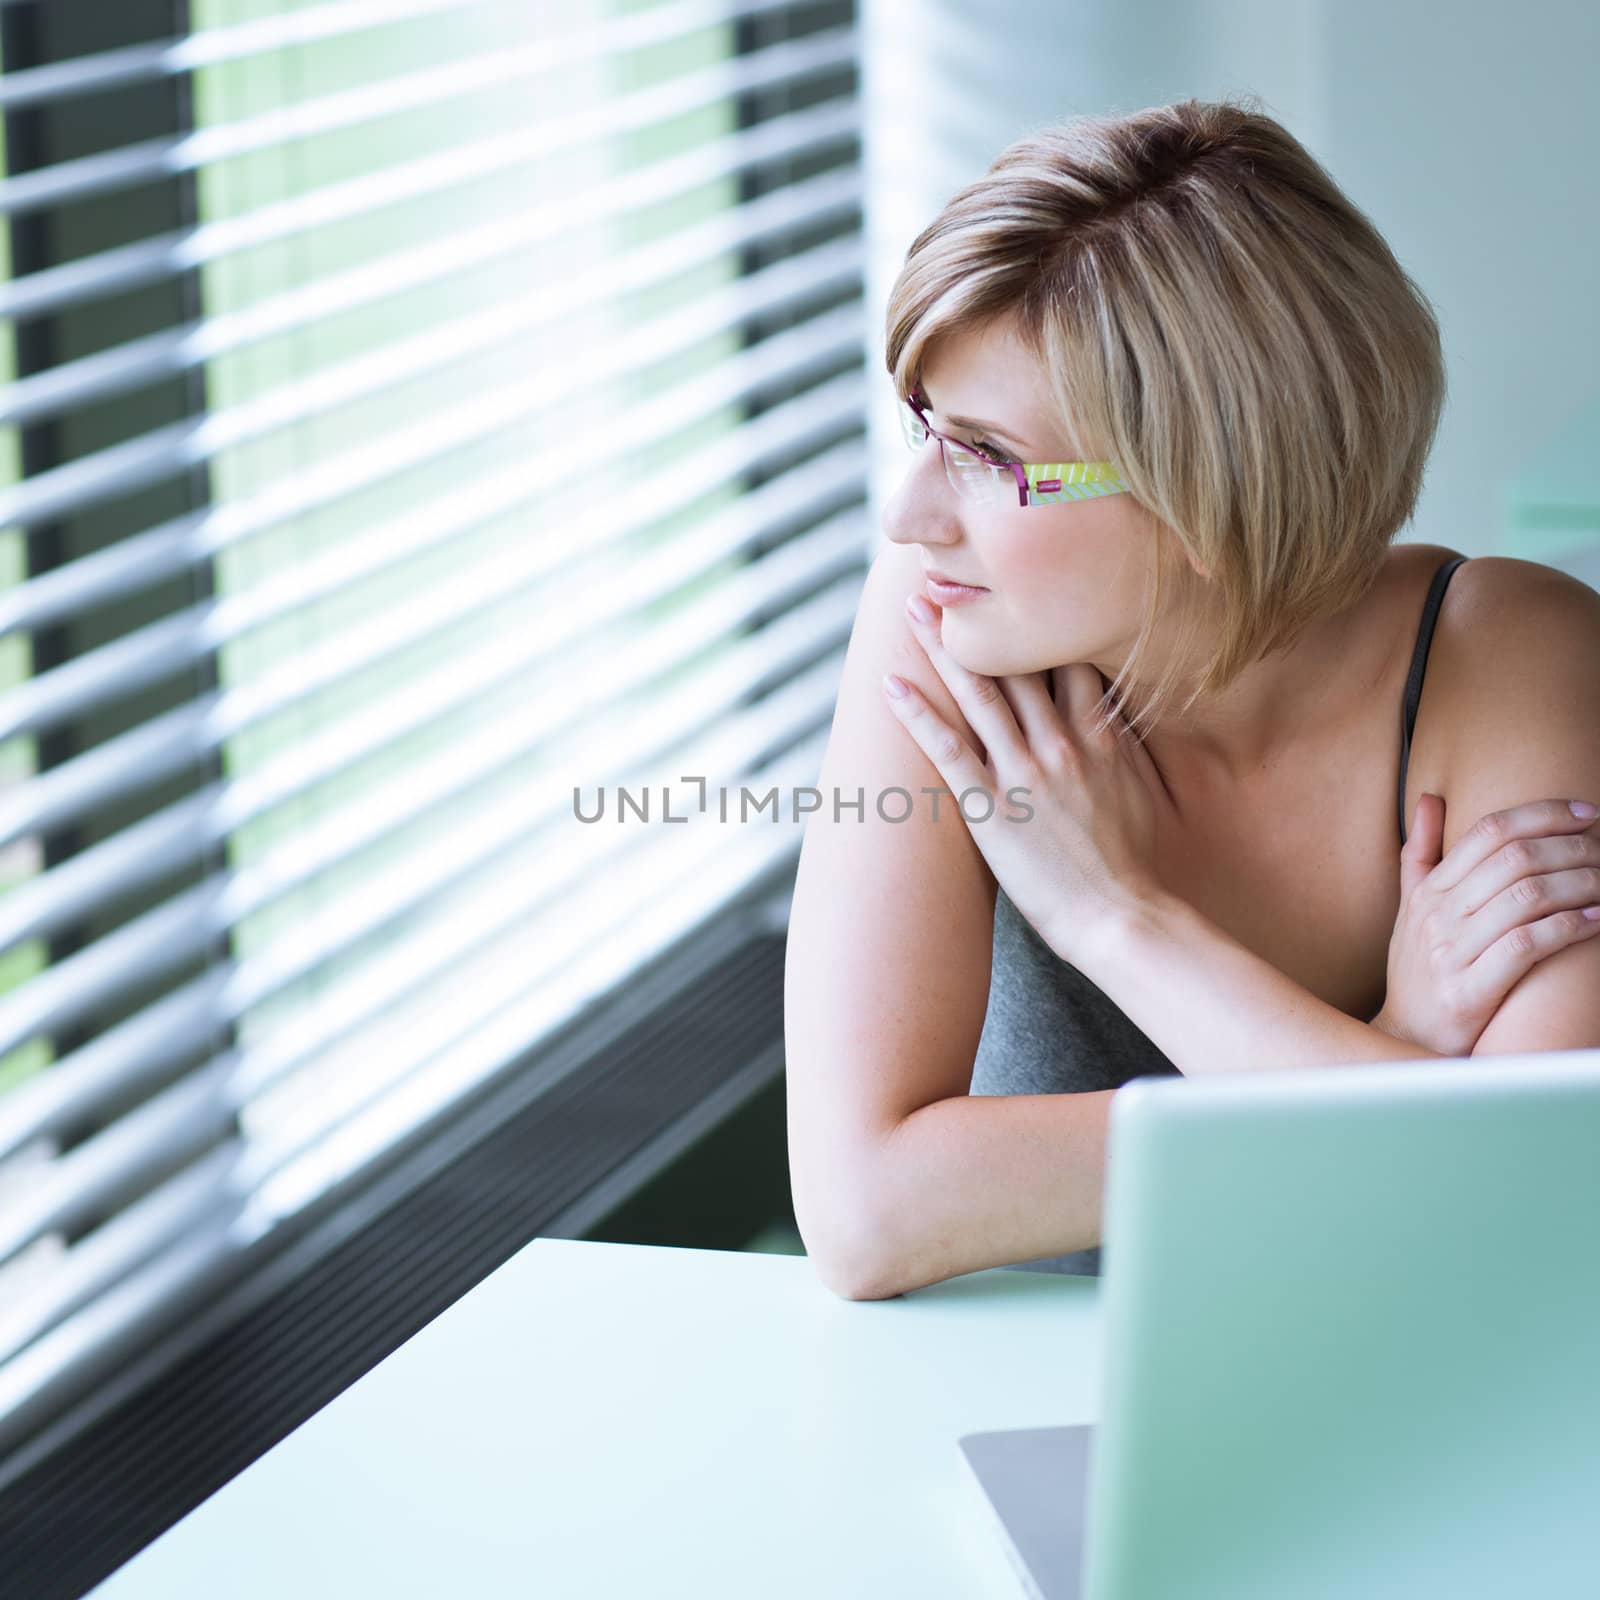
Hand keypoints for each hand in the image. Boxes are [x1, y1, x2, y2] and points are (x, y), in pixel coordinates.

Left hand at [881, 591, 1176, 966]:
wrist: (1124, 917)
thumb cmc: (1139, 865)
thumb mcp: (1148, 790)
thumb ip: (1128, 745)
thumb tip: (1118, 715)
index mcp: (1101, 733)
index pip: (1065, 654)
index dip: (1033, 615)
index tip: (1010, 583)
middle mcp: (1062, 741)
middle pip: (1015, 660)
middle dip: (980, 615)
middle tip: (945, 575)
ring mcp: (1024, 773)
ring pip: (978, 692)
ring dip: (942, 646)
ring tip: (913, 608)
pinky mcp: (990, 809)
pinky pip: (947, 750)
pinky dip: (917, 714)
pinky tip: (889, 684)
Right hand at [1374, 793, 1599, 1056]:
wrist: (1407, 1039)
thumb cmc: (1418, 970)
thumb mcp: (1411, 909)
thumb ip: (1420, 853)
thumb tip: (1430, 799)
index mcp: (1428, 891)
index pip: (1487, 832)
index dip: (1541, 814)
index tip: (1583, 811)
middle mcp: (1436, 916)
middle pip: (1513, 859)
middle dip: (1571, 847)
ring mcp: (1451, 953)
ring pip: (1527, 898)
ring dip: (1580, 884)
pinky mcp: (1469, 990)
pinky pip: (1528, 945)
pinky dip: (1570, 927)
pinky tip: (1597, 919)